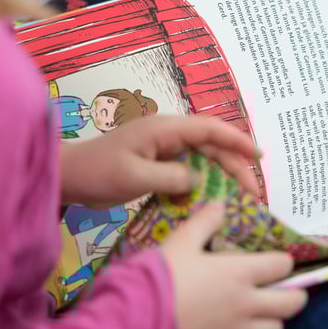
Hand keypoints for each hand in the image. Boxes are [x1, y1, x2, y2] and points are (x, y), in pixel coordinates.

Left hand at [59, 115, 259, 207]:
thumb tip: (200, 180)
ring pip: (202, 158)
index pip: (209, 129)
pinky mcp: (157, 163)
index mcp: (164, 129)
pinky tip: (213, 199)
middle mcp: (168, 135)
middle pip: (211, 145)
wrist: (68, 177)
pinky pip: (188, 170)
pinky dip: (203, 182)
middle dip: (235, 165)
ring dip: (222, 175)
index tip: (259, 155)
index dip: (237, 140)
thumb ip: (171, 177)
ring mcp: (163, 148)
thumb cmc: (97, 172)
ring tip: (240, 196)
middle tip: (252, 191)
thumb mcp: (135, 177)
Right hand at [161, 203, 307, 328]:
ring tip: (270, 313)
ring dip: (278, 320)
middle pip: (291, 302)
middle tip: (287, 289)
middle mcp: (246, 303)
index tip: (279, 261)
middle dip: (295, 294)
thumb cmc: (160, 275)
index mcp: (239, 272)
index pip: (280, 265)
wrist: (138, 317)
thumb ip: (205, 221)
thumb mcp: (182, 240)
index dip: (283, 261)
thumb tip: (221, 204)